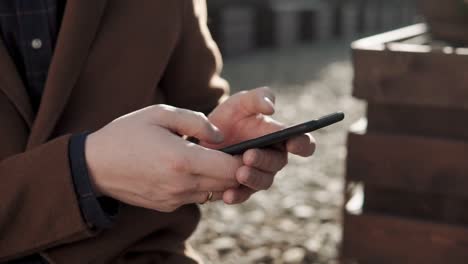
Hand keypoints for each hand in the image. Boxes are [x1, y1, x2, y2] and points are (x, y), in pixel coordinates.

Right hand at [85, 105, 241, 211]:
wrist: (93, 166)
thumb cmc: (126, 134)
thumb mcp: (160, 115)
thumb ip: (196, 122)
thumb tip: (221, 136)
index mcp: (182, 159)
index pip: (230, 168)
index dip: (245, 160)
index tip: (250, 147)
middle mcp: (181, 185)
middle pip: (226, 183)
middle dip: (237, 169)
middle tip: (241, 152)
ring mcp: (174, 199)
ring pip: (214, 193)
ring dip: (221, 178)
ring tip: (219, 159)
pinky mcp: (168, 206)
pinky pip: (197, 197)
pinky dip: (204, 185)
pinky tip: (197, 169)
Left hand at [201, 87, 315, 203]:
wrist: (203, 137)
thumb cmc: (230, 116)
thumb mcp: (241, 102)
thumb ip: (258, 98)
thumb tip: (272, 108)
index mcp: (280, 137)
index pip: (303, 143)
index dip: (302, 144)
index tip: (292, 143)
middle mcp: (273, 158)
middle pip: (278, 163)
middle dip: (265, 160)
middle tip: (248, 155)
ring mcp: (258, 174)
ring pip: (263, 181)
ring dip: (253, 178)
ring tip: (239, 173)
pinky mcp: (242, 188)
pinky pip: (243, 195)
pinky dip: (236, 196)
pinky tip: (227, 195)